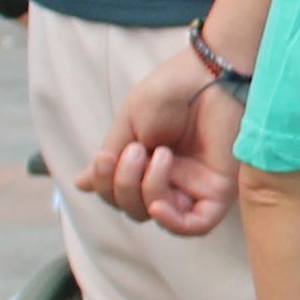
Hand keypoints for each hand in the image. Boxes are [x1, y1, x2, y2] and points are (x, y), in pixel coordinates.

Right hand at [77, 64, 235, 236]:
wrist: (209, 74)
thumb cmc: (171, 91)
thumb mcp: (130, 125)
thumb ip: (111, 156)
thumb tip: (81, 185)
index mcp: (144, 163)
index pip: (116, 195)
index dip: (104, 185)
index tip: (105, 157)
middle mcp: (168, 179)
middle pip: (133, 209)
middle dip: (122, 186)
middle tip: (135, 150)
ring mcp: (193, 186)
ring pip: (158, 216)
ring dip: (145, 190)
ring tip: (158, 154)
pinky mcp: (218, 190)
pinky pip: (194, 225)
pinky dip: (172, 223)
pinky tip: (158, 205)